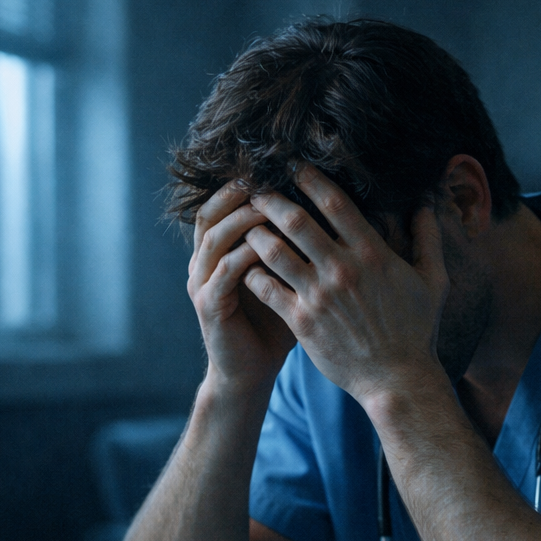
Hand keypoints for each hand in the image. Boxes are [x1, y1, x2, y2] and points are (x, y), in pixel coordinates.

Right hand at [187, 181, 297, 394]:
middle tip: (267, 175)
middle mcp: (205, 261)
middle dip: (239, 192)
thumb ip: (298, 250)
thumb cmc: (274, 327)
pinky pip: (223, 273)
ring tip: (269, 207)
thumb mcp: (288, 281)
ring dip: (241, 220)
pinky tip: (265, 248)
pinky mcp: (208, 306)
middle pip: (212, 212)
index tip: (277, 166)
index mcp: (222, 251)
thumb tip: (337, 219)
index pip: (227, 205)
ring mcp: (202, 283)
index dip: (246, 184)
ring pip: (214, 238)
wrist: (250, 374)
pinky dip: (243, 257)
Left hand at [243, 166, 450, 406]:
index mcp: (372, 254)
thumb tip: (427, 203)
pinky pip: (266, 288)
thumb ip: (429, 239)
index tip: (293, 165)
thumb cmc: (418, 331)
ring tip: (244, 224)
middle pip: (295, 220)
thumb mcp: (434, 282)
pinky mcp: (302, 322)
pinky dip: (251, 272)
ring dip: (255, 232)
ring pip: (273, 251)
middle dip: (270, 198)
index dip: (310, 178)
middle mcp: (342, 270)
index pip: (334, 202)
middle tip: (254, 187)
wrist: (398, 380)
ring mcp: (319, 296)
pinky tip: (244, 265)